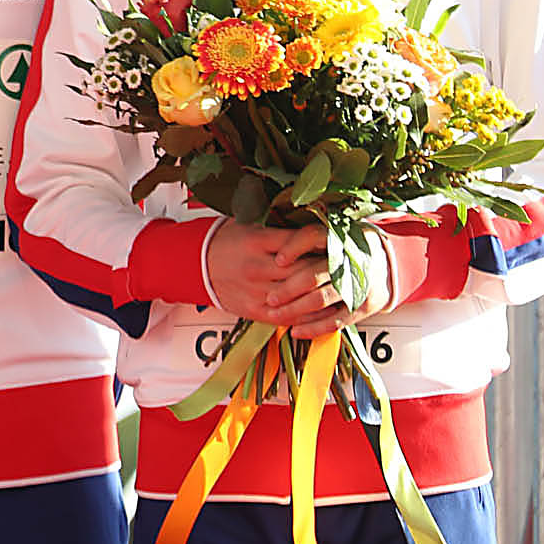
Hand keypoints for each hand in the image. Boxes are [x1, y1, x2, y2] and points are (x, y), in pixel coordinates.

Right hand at [202, 220, 333, 324]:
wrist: (196, 265)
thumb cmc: (228, 243)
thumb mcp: (252, 226)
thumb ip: (283, 231)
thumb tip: (319, 232)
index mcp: (258, 241)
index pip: (302, 242)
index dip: (325, 245)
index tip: (339, 246)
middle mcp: (258, 266)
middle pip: (305, 271)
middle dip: (329, 271)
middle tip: (347, 270)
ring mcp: (256, 290)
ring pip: (300, 297)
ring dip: (323, 296)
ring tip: (341, 292)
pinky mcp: (254, 310)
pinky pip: (287, 317)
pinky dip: (308, 317)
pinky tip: (321, 312)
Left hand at [285, 228, 397, 339]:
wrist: (389, 264)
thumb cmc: (351, 249)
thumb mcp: (334, 235)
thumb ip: (308, 240)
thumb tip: (276, 253)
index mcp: (342, 240)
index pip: (314, 237)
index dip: (294, 248)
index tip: (277, 260)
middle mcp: (352, 262)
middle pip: (314, 275)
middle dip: (288, 288)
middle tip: (270, 297)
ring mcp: (360, 285)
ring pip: (321, 299)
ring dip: (295, 309)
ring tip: (275, 314)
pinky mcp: (365, 306)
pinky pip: (336, 320)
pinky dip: (314, 327)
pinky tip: (296, 330)